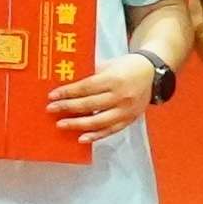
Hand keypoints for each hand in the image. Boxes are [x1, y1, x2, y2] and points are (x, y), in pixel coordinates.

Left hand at [43, 50, 158, 146]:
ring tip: (61, 124)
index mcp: (113, 79)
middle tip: (51, 109)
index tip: (53, 96)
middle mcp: (120, 96)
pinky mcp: (129, 120)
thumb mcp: (107, 65)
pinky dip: (95, 136)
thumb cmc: (125, 67)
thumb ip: (90, 74)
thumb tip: (65, 82)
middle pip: (89, 105)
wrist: (151, 74)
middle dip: (68, 108)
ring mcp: (125, 110)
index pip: (86, 87)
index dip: (68, 92)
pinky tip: (81, 138)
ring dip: (77, 124)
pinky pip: (110, 131)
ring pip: (98, 121)